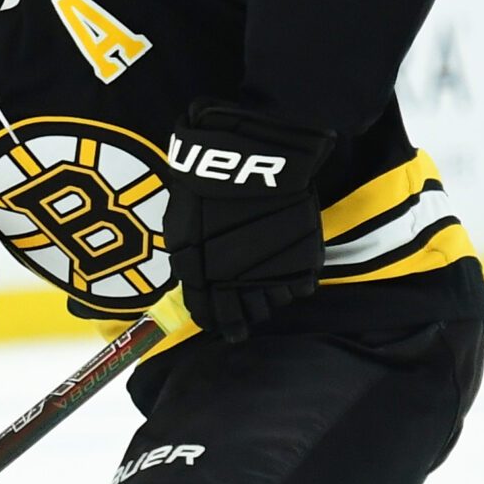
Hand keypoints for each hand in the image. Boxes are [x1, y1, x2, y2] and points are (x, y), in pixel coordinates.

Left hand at [160, 102, 332, 339]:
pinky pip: (301, 287)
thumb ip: (188, 260)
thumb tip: (193, 281)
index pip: (211, 317)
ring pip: (275, 303)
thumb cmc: (207, 187)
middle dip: (247, 313)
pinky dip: (296, 282)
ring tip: (269, 276)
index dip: (219, 323)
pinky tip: (289, 268)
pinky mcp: (302, 260)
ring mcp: (272, 272)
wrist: (251, 158)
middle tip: (248, 300)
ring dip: (271, 295)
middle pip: (248, 316)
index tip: (225, 324)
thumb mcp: (181, 226)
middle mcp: (238, 284)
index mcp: (204, 278)